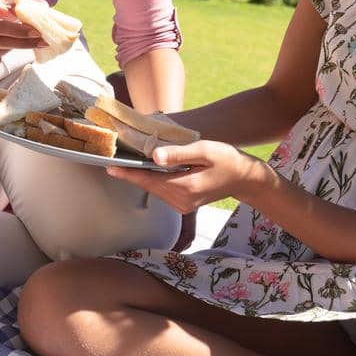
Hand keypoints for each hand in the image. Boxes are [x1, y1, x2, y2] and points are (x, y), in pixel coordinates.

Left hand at [106, 139, 265, 212]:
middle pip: (149, 185)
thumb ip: (178, 153)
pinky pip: (163, 191)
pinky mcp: (184, 205)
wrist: (246, 178)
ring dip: (142, 176)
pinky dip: (154, 180)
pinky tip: (149, 168)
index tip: (109, 167)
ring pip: (155, 189)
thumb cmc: (227, 159)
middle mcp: (182, 200)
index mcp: (186, 187)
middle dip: (132, 173)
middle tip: (112, 159)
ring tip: (127, 161)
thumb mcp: (205, 150)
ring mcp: (183, 205)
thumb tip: (153, 156)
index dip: (128, 173)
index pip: (149, 180)